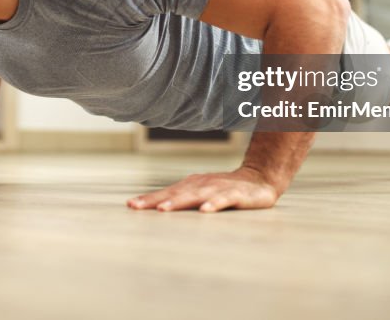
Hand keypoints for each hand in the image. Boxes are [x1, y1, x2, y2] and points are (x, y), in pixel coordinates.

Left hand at [126, 167, 279, 212]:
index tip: (130, 205)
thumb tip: (155, 208)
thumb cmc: (224, 189)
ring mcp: (217, 188)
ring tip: (164, 209)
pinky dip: (214, 204)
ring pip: (195, 195)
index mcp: (191, 185)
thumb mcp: (201, 193)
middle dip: (156, 200)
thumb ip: (182, 200)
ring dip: (179, 202)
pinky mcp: (235, 194)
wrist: (259, 178)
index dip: (148, 199)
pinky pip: (223, 200)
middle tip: (138, 207)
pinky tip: (205, 211)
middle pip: (175, 193)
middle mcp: (201, 184)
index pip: (166, 192)